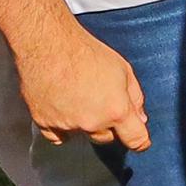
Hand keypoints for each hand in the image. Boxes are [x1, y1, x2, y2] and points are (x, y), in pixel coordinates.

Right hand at [17, 18, 152, 148]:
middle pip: (106, 138)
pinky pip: (57, 136)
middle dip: (108, 125)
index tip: (139, 141)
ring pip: (82, 134)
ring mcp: (67, 125)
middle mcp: (92, 122)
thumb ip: (135, 97)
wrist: (49, 44)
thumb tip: (139, 118)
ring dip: (83, 122)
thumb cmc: (85, 51)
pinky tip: (62, 107)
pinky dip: (61, 127)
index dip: (140, 141)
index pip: (136, 140)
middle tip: (99, 101)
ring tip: (77, 95)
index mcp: (116, 110)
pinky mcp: (44, 123)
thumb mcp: (123, 69)